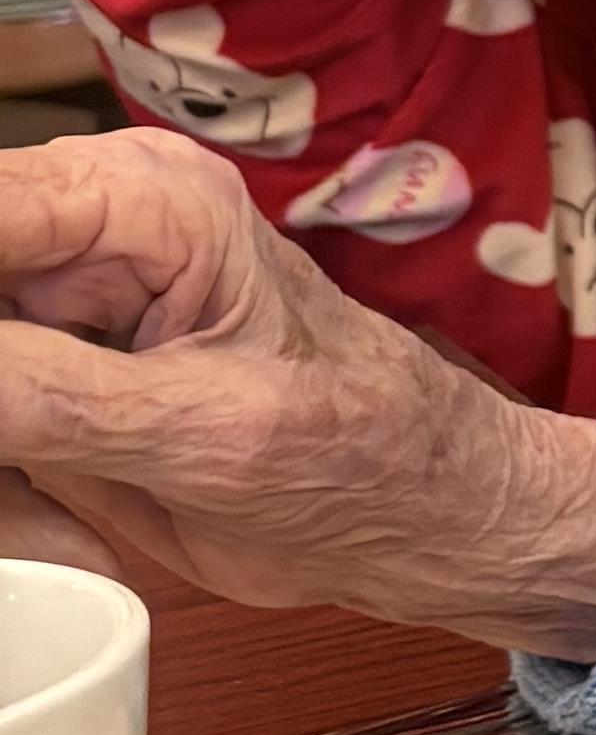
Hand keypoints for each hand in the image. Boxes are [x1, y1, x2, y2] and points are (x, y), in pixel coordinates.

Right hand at [0, 131, 595, 653]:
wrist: (416, 519)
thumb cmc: (366, 454)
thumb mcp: (196, 430)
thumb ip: (34, 392)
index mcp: (139, 198)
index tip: (7, 396)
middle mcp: (86, 228)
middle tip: (31, 482)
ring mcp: (57, 305)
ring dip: (0, 482)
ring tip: (67, 532)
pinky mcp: (43, 377)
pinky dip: (8, 502)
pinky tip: (73, 536)